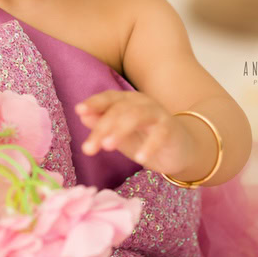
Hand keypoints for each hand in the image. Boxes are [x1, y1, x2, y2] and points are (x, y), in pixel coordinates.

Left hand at [76, 90, 191, 175]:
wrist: (179, 149)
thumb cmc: (144, 139)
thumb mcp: (118, 134)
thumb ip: (102, 125)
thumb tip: (82, 115)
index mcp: (126, 100)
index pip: (107, 98)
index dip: (94, 102)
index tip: (79, 110)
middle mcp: (141, 102)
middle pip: (118, 110)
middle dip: (101, 128)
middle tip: (88, 149)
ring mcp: (157, 113)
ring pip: (136, 116)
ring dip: (120, 130)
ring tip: (107, 147)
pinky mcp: (170, 128)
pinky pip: (159, 134)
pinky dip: (149, 145)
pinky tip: (140, 158)